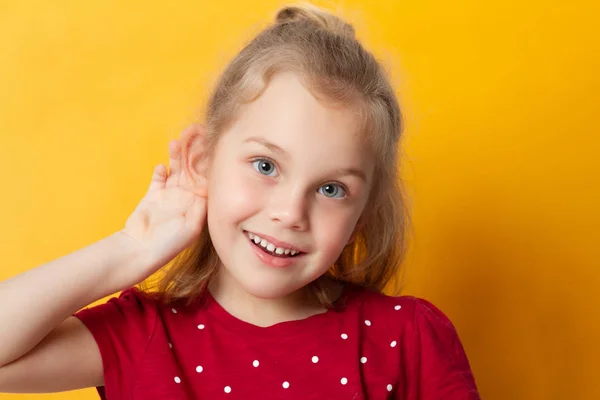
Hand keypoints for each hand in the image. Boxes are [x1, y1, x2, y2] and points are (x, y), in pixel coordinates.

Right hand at [120, 124, 208, 280]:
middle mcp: (186, 197)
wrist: (140, 250)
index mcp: (199, 203)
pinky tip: (163, 165)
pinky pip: (159, 178)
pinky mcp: (153, 195)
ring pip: (176, 170)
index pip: (207, 177)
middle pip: (192, 169)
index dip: (209, 162)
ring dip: (177, 156)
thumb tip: (210, 186)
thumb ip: (200, 205)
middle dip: (193, 152)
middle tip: (194, 134)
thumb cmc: (169, 243)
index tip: (211, 146)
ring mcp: (170, 195)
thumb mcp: (192, 226)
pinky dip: (161, 171)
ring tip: (177, 142)